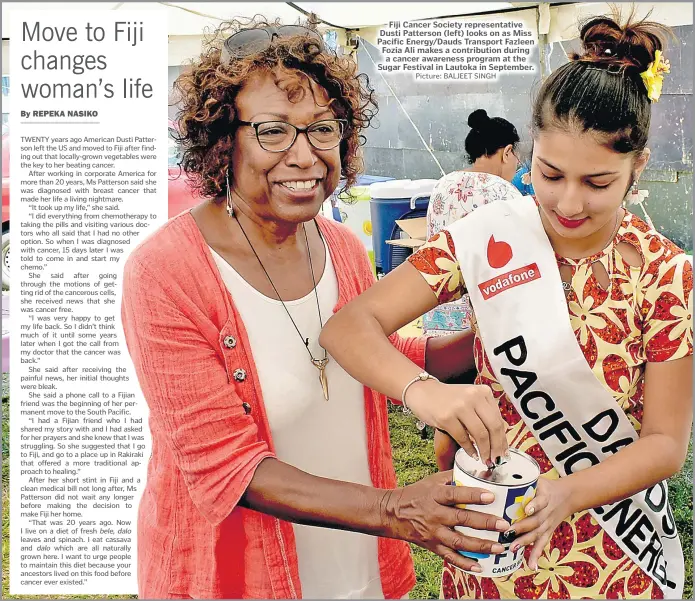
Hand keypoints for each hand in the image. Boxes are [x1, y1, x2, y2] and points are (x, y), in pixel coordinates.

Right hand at [381, 470, 510, 572]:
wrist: (393, 513)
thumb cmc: (416, 494)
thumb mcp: (431, 480)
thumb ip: (453, 476)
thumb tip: (477, 471)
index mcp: (435, 495)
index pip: (455, 495)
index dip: (473, 495)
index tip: (491, 497)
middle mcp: (434, 515)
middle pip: (461, 520)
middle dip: (484, 523)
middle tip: (503, 524)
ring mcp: (434, 533)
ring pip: (458, 542)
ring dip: (480, 546)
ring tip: (499, 547)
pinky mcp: (432, 546)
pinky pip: (450, 557)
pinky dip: (465, 564)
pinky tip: (480, 567)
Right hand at [407, 380, 507, 465]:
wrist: (422, 392)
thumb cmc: (448, 399)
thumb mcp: (470, 400)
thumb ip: (485, 414)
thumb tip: (502, 437)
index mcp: (483, 392)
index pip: (498, 419)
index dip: (503, 439)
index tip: (504, 452)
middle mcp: (473, 396)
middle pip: (493, 427)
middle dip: (496, 447)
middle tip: (496, 460)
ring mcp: (459, 406)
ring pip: (480, 434)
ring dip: (484, 451)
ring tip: (485, 460)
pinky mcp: (446, 417)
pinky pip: (463, 438)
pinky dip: (469, 449)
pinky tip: (472, 454)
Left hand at [505, 477, 574, 569]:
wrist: (567, 495)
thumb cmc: (543, 485)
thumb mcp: (535, 478)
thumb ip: (516, 477)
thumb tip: (485, 471)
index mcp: (545, 496)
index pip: (540, 501)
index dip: (534, 505)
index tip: (527, 509)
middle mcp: (547, 511)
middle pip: (536, 521)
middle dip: (522, 527)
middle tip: (508, 532)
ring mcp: (548, 523)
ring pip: (537, 534)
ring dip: (526, 542)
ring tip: (513, 548)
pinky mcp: (548, 532)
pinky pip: (542, 544)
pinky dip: (537, 555)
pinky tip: (531, 566)